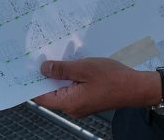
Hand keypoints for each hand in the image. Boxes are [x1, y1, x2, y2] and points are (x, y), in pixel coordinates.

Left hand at [33, 58, 155, 117]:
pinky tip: (73, 64)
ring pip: (63, 89)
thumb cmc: (112, 78)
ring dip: (61, 74)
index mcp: (69, 103)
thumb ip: (62, 69)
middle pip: (51, 93)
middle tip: (42, 57)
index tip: (27, 68)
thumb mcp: (83, 68)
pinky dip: (71, 77)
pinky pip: (73, 89)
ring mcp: (81, 105)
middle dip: (47, 75)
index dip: (32, 83)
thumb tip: (43, 69)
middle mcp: (73, 108)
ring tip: (58, 56)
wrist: (136, 87)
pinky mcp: (89, 100)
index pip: (41, 97)